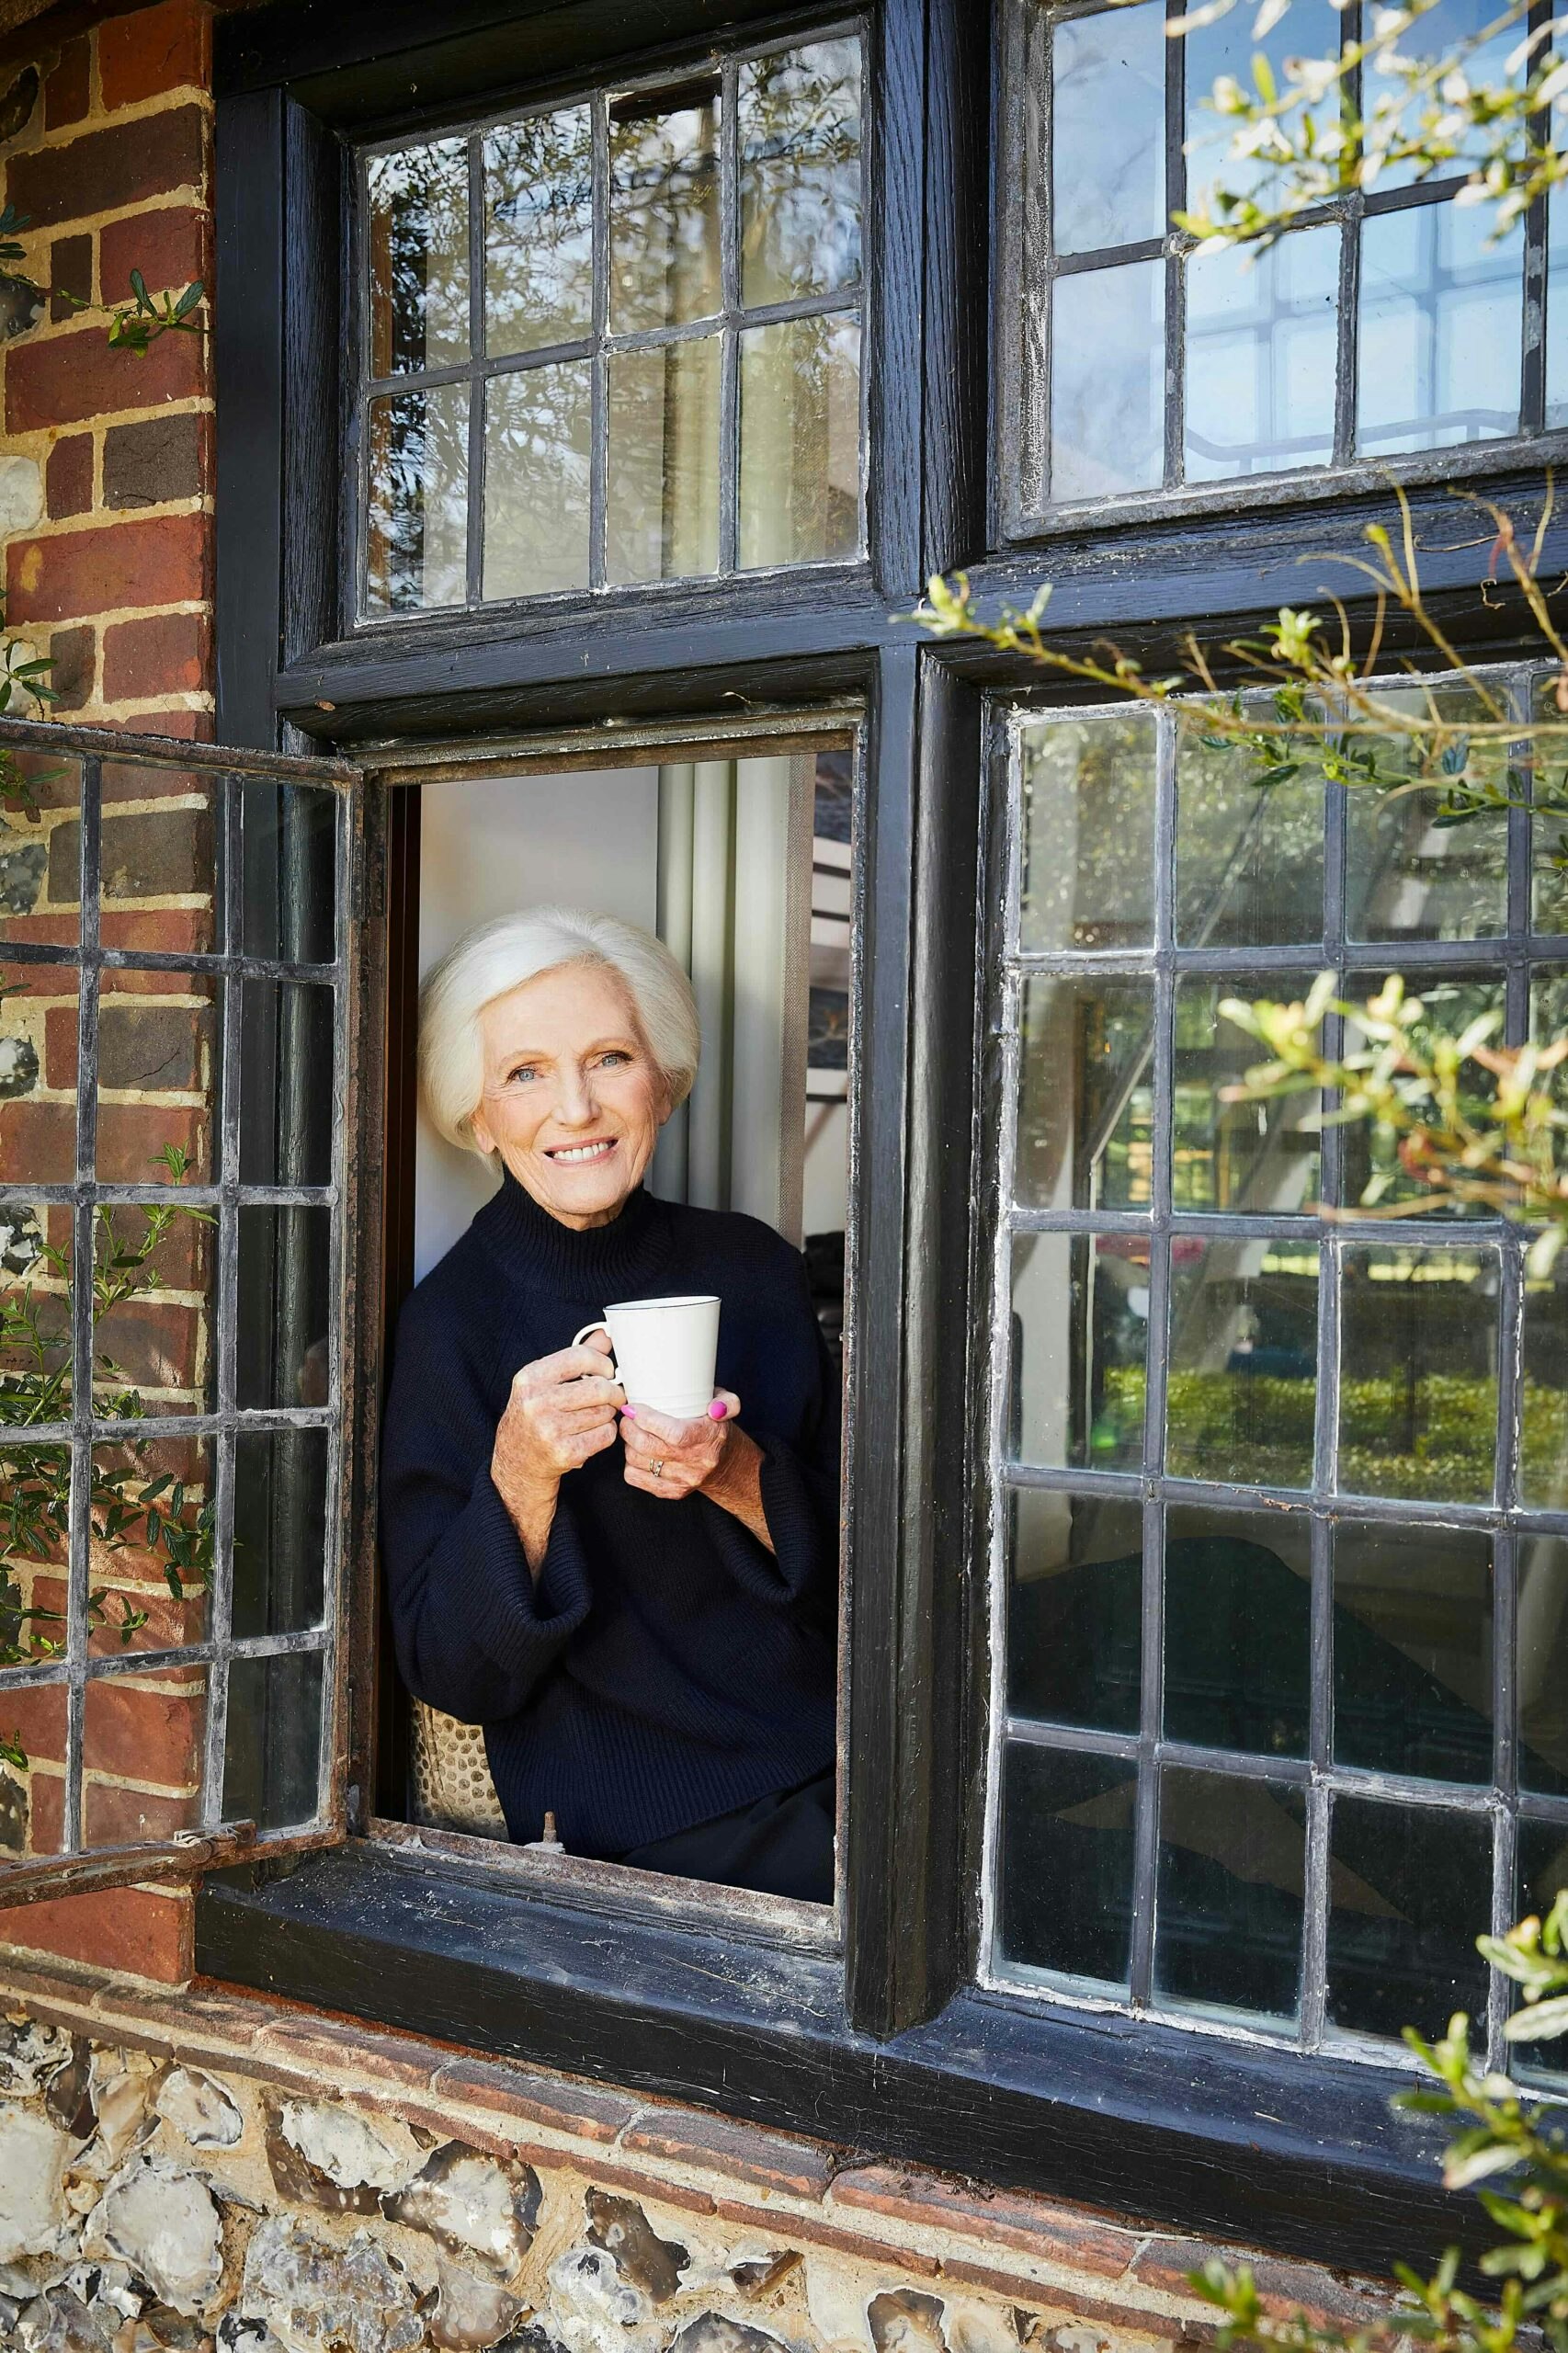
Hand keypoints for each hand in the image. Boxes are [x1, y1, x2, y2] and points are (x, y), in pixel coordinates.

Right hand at [492, 1332, 622, 1560]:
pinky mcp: (565, 1452)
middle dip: (613, 1393)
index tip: (607, 1372)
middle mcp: (536, 1402)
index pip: (580, 1357)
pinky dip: (606, 1433)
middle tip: (613, 1397)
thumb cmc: (534, 1416)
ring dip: (608, 1414)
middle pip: (599, 1387)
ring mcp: (550, 1429)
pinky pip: (605, 1435)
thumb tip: (604, 1335)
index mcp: (530, 1378)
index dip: (602, 1363)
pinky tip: (592, 1434)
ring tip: (594, 1417)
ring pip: (604, 1412)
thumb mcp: (544, 1382)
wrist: (517, 1462)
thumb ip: (575, 1358)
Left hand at [619, 1390, 744, 1503]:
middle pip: (648, 1446)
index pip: (673, 1433)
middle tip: (627, 1416)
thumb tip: (715, 1408)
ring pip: (637, 1461)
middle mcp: (696, 1463)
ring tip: (632, 1431)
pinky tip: (636, 1450)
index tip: (633, 1408)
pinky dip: (629, 1462)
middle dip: (629, 1428)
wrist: (724, 1464)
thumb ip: (727, 1403)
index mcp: (708, 1438)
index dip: (646, 1419)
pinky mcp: (671, 1491)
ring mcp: (682, 1480)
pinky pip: (635, 1478)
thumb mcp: (727, 1405)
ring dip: (628, 1443)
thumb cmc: (716, 1428)